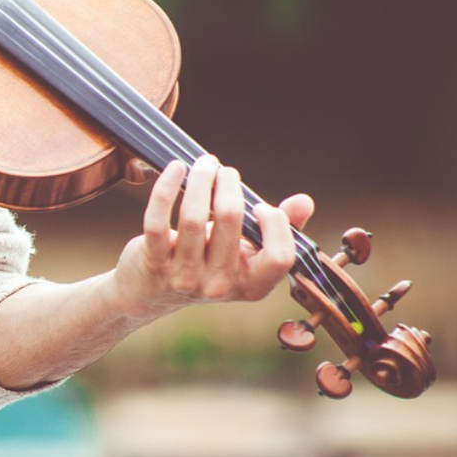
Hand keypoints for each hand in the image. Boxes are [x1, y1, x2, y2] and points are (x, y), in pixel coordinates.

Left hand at [113, 154, 314, 318]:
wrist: (152, 292)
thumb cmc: (207, 263)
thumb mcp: (245, 252)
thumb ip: (279, 229)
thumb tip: (304, 202)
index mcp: (252, 285)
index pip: (280, 256)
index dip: (276, 224)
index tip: (260, 205)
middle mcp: (220, 285)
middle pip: (232, 221)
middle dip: (229, 184)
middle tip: (223, 171)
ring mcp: (185, 277)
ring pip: (194, 217)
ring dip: (200, 179)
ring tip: (203, 164)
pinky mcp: (154, 264)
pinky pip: (157, 221)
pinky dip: (166, 189)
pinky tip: (175, 169)